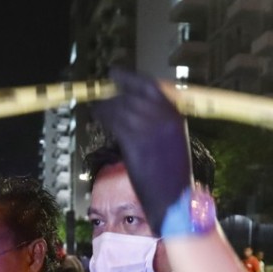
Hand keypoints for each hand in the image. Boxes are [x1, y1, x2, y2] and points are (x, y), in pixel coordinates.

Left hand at [93, 68, 191, 233]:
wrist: (172, 198)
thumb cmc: (172, 176)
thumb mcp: (171, 143)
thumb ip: (158, 124)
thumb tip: (136, 113)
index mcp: (175, 116)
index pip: (151, 87)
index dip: (130, 78)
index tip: (116, 73)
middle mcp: (163, 118)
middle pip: (133, 94)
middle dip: (116, 91)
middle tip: (104, 91)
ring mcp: (149, 128)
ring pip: (121, 107)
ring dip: (106, 105)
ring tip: (97, 107)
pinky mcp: (134, 140)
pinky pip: (114, 121)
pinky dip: (103, 115)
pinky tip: (97, 115)